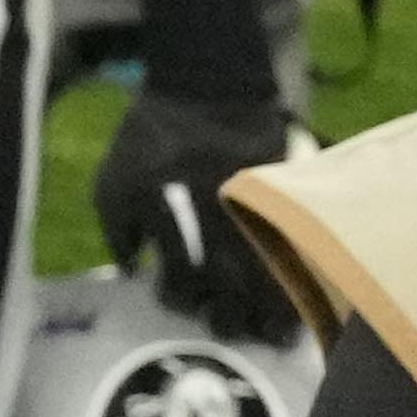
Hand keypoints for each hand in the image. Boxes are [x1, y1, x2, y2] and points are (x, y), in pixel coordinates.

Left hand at [99, 83, 301, 345]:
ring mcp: (247, 189)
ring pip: (266, 258)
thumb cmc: (151, 138)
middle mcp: (204, 195)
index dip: (178, 292)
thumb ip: (117, 228)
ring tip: (277, 334)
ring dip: (272, 303)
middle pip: (224, 271)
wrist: (205, 81)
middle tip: (229, 329)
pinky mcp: (279, 183)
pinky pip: (292, 237)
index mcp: (157, 192)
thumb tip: (136, 274)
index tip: (179, 302)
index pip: (174, 262)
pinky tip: (303, 294)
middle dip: (228, 310)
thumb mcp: (113, 176)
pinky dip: (298, 269)